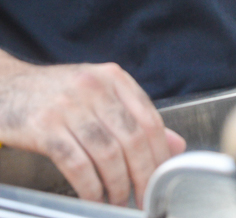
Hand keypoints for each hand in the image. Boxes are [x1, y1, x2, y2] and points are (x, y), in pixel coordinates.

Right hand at [0, 58, 185, 207]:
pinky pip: (76, 163)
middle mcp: (94, 87)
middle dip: (144, 174)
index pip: (150, 119)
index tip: (163, 177)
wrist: (5, 87)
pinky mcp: (43, 126)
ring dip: (117, 185)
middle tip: (144, 197)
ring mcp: (67, 106)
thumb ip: (137, 118)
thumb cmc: (56, 94)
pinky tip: (94, 197)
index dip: (160, 154)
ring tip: (119, 200)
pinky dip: (90, 186)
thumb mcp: (100, 95)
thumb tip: (175, 146)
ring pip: (107, 153)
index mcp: (114, 78)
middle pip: (132, 139)